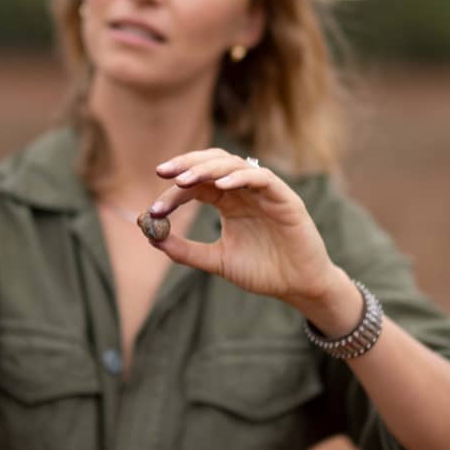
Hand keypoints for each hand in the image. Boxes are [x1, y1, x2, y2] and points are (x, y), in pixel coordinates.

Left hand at [147, 149, 342, 307]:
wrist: (298, 287)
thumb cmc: (262, 271)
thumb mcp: (217, 261)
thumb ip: (186, 251)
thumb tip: (152, 237)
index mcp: (229, 201)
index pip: (198, 184)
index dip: (175, 189)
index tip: (153, 206)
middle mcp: (245, 191)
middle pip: (213, 163)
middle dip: (186, 164)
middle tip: (163, 172)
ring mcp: (265, 191)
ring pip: (234, 165)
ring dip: (207, 168)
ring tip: (185, 179)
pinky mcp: (285, 198)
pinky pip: (261, 178)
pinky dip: (240, 177)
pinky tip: (221, 185)